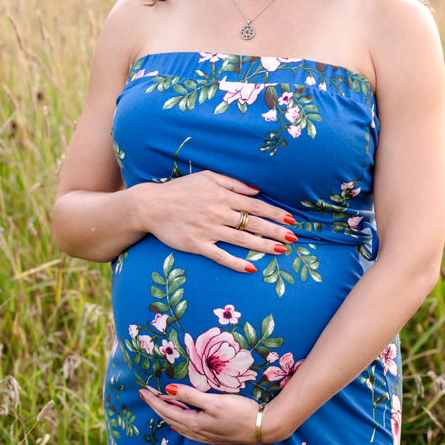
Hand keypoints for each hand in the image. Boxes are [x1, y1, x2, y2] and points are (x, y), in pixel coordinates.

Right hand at [136, 170, 297, 272]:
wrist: (150, 206)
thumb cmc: (180, 190)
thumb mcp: (207, 177)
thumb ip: (233, 183)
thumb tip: (257, 190)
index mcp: (222, 195)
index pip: (256, 205)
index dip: (275, 213)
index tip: (290, 220)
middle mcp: (218, 212)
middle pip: (253, 223)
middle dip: (276, 231)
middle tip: (294, 238)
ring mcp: (208, 230)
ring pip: (242, 240)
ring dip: (263, 246)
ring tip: (281, 251)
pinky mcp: (196, 245)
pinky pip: (220, 256)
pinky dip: (236, 262)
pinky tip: (251, 268)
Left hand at [139, 384, 288, 444]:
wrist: (263, 427)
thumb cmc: (241, 412)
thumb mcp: (215, 401)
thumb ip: (191, 395)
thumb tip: (169, 390)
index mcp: (195, 422)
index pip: (168, 410)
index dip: (155, 400)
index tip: (144, 390)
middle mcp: (198, 432)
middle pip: (171, 419)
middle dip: (157, 407)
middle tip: (148, 395)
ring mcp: (206, 436)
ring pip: (179, 426)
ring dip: (168, 415)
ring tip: (161, 406)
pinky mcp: (215, 436)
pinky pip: (190, 430)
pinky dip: (180, 423)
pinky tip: (182, 422)